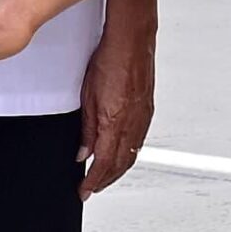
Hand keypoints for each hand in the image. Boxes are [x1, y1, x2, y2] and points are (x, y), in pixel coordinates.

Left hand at [80, 0, 156, 194]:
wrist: (132, 40)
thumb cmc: (110, 60)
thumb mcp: (88, 97)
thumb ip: (87, 129)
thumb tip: (83, 152)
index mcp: (116, 122)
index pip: (104, 163)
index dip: (93, 182)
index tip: (84, 191)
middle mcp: (133, 124)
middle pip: (120, 164)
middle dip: (106, 180)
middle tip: (93, 188)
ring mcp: (143, 118)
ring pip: (131, 155)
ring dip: (118, 170)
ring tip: (105, 176)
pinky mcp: (147, 110)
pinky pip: (139, 141)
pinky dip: (129, 154)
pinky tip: (122, 153)